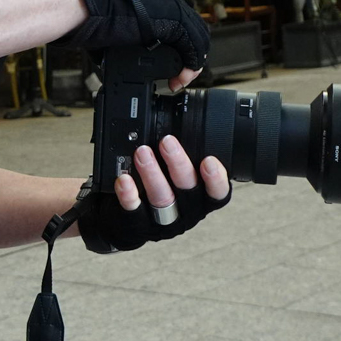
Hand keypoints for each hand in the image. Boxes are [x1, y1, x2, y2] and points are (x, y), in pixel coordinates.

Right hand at [42, 0, 208, 83]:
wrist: (84, 9)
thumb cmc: (90, 18)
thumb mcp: (115, 31)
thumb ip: (124, 43)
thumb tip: (112, 63)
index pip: (183, 25)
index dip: (181, 50)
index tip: (172, 70)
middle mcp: (168, 0)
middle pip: (195, 32)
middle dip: (189, 58)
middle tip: (177, 79)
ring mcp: (172, 8)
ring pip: (199, 40)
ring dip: (191, 65)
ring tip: (178, 82)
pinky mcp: (172, 21)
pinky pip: (193, 47)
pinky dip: (189, 66)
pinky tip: (178, 79)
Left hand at [75, 138, 229, 253]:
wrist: (123, 222)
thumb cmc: (155, 191)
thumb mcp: (175, 176)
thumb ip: (183, 156)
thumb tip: (179, 114)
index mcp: (200, 200)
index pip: (217, 194)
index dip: (217, 179)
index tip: (209, 160)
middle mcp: (185, 213)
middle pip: (188, 189)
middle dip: (178, 163)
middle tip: (167, 141)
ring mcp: (161, 222)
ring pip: (162, 198)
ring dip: (152, 173)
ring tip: (142, 153)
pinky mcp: (137, 226)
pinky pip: (134, 211)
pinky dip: (129, 195)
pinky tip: (124, 179)